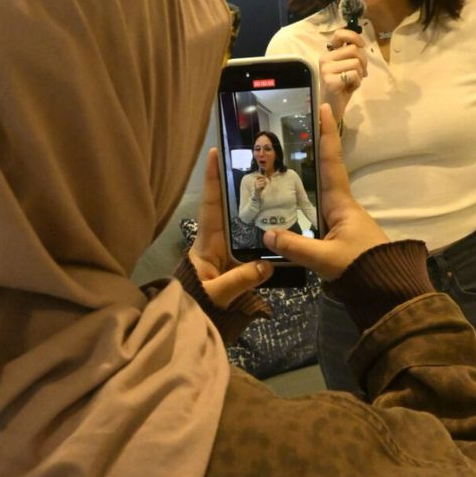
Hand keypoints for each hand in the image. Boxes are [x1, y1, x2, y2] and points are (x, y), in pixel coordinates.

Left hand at [189, 149, 271, 307]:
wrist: (192, 324)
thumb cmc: (197, 304)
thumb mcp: (216, 294)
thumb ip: (239, 280)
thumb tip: (266, 266)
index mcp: (207, 242)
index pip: (210, 204)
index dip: (212, 179)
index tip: (216, 152)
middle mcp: (217, 242)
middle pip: (228, 207)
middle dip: (239, 184)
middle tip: (257, 162)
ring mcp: (227, 252)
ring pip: (243, 224)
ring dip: (257, 208)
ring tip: (276, 187)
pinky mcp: (237, 265)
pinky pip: (252, 245)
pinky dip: (265, 235)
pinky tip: (283, 226)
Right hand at [263, 106, 387, 279]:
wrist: (386, 290)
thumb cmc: (362, 268)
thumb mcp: (326, 259)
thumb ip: (295, 247)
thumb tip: (266, 234)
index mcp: (341, 203)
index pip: (332, 161)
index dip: (327, 134)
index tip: (324, 107)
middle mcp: (340, 206)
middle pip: (322, 172)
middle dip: (308, 151)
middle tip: (290, 131)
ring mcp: (337, 221)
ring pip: (315, 194)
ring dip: (300, 179)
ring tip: (276, 164)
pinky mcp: (334, 237)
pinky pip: (312, 214)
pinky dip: (297, 207)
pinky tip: (280, 209)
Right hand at [319, 28, 367, 120]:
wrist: (331, 108)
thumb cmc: (341, 88)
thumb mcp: (346, 67)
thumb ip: (351, 55)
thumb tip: (362, 46)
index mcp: (328, 54)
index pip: (339, 34)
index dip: (354, 36)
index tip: (361, 45)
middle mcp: (325, 59)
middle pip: (353, 50)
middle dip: (363, 61)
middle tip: (361, 73)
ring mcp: (326, 70)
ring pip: (356, 62)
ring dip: (360, 73)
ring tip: (353, 82)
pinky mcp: (331, 81)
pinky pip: (354, 75)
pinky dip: (357, 82)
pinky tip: (350, 88)